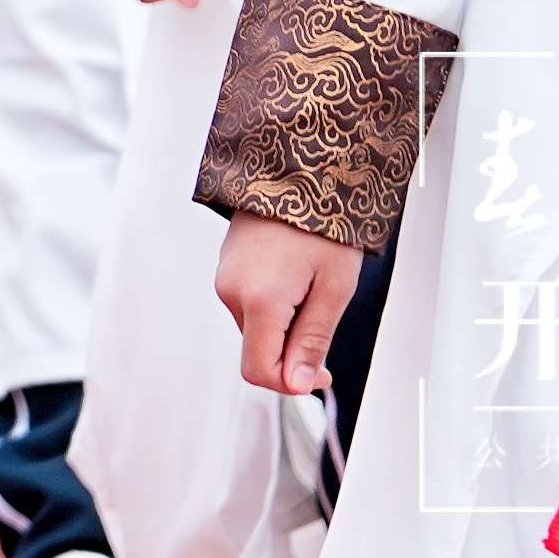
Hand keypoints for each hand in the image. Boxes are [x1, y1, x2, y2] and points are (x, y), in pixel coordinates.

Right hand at [218, 216, 360, 393]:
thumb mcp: (333, 289)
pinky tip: (295, 278)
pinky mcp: (226, 268)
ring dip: (285, 326)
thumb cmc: (322, 227)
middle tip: (326, 319)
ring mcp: (225, 278)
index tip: (322, 375)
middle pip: (259, 350)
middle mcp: (231, 292)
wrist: (295, 173)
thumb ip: (313, 341)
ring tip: (311, 288)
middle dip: (293, 350)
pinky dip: (274, 307)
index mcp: (258, 300)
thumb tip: (299, 384)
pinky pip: (249, 305)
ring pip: (256, 329)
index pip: (260, 370)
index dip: (292, 384)